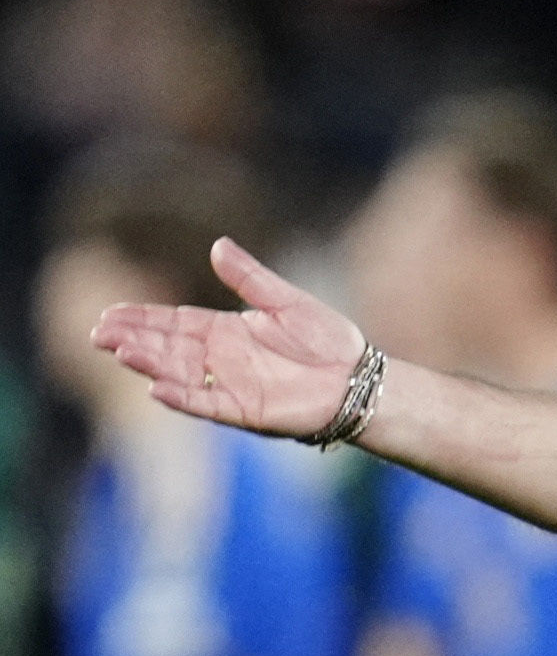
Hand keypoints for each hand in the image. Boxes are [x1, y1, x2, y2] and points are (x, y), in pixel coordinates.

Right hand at [91, 238, 364, 438]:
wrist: (358, 378)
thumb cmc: (327, 339)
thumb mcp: (286, 300)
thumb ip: (249, 278)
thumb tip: (217, 245)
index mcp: (227, 331)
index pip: (175, 323)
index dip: (143, 319)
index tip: (109, 313)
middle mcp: (221, 360)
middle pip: (168, 348)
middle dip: (134, 340)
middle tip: (99, 333)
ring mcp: (230, 386)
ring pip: (179, 374)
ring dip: (150, 364)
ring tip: (120, 352)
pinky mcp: (244, 411)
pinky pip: (206, 404)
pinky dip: (182, 397)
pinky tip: (156, 388)